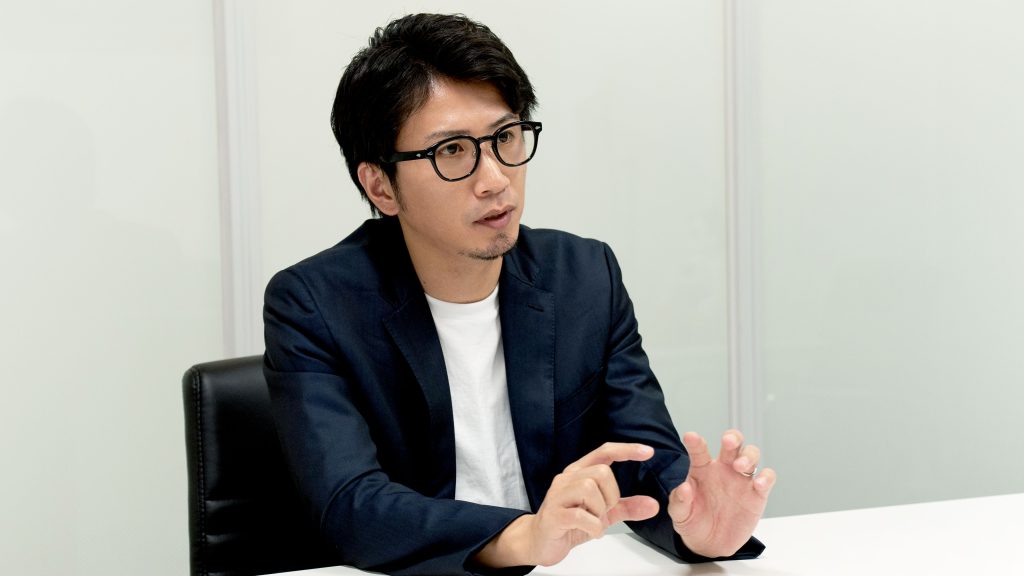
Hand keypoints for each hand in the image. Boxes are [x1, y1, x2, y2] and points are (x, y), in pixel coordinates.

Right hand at [476, 442, 659, 567]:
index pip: (604, 452)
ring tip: (595, 522)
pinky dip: (594, 527)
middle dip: (611, 495)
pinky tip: (593, 533)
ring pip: (589, 488)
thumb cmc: (570, 523)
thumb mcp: (603, 514)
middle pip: (600, 472)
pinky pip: (580, 515)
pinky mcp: (553, 514)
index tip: (649, 451)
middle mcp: (567, 478)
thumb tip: (654, 505)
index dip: (626, 450)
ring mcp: (557, 495)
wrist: (539, 541)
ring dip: (600, 510)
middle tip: (605, 512)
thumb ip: (627, 507)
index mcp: (579, 472)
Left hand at [669, 430, 775, 557]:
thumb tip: (684, 488)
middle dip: (733, 438)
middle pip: (733, 444)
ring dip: (748, 455)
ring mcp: (741, 479)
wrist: (711, 544)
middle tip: (728, 442)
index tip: (690, 437)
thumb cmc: (694, 522)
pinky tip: (759, 484)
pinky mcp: (757, 494)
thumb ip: (680, 501)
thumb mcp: (680, 514)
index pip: (699, 450)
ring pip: (752, 455)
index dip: (695, 442)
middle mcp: (724, 468)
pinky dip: (766, 477)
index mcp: (702, 469)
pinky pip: (767, 478)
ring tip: (739, 466)